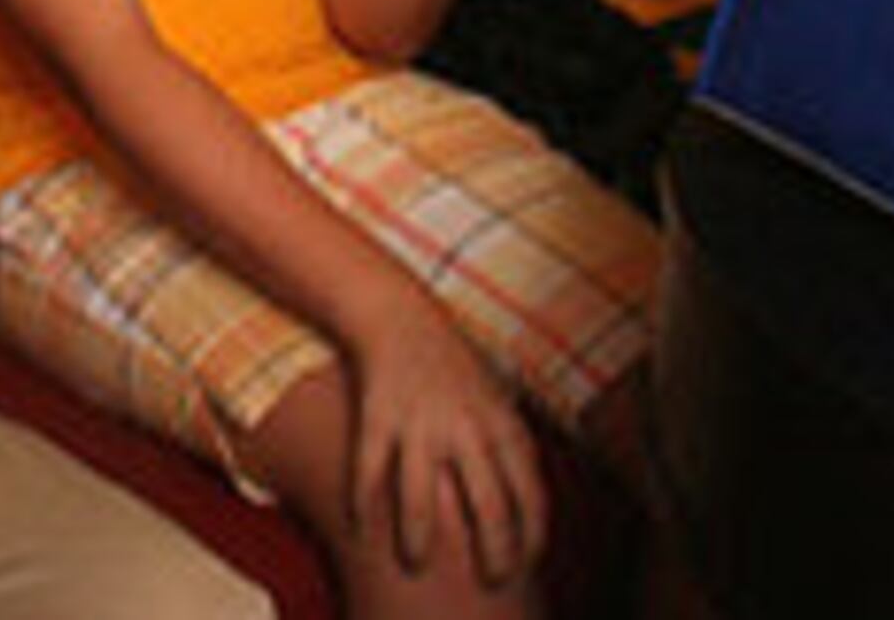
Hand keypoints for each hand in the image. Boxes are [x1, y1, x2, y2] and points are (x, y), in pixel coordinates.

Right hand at [341, 285, 547, 587]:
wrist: (401, 316)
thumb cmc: (455, 365)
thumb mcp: (500, 397)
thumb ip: (514, 446)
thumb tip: (531, 505)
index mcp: (501, 423)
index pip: (530, 494)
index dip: (532, 536)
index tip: (527, 560)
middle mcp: (464, 428)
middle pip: (487, 506)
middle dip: (493, 552)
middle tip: (491, 577)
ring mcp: (419, 424)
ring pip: (419, 496)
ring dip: (418, 538)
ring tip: (416, 564)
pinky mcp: (378, 418)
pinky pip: (368, 470)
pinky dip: (363, 502)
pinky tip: (361, 529)